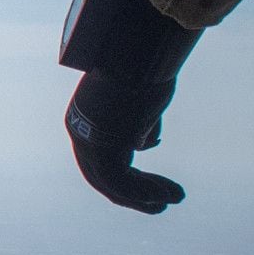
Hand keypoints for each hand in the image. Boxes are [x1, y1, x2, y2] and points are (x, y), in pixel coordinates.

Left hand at [65, 72, 186, 213]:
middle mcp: (81, 136)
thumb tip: (144, 145)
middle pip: (104, 177)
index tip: (157, 181)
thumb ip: (139, 125)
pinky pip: (122, 183)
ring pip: (114, 184)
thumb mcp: (140, 100)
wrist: (133, 53)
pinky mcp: (102, 151)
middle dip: (135, 193)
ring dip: (145, 197)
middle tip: (161, 201)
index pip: (104, 158)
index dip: (131, 175)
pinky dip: (145, 193)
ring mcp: (88, 145)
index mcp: (84, 120)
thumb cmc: (140, 70)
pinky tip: (167, 195)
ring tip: (172, 200)